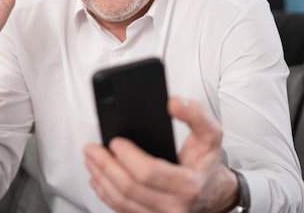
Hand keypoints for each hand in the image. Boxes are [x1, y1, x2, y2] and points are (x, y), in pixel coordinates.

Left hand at [84, 97, 237, 212]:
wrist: (213, 191)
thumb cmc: (206, 161)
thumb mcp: (210, 134)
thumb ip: (195, 114)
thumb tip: (174, 102)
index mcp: (188, 185)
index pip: (148, 173)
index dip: (127, 157)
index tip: (115, 142)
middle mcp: (174, 206)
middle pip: (129, 189)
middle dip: (105, 166)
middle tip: (91, 148)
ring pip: (121, 202)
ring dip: (101, 179)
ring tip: (90, 159)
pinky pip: (122, 210)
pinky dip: (105, 193)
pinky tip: (98, 178)